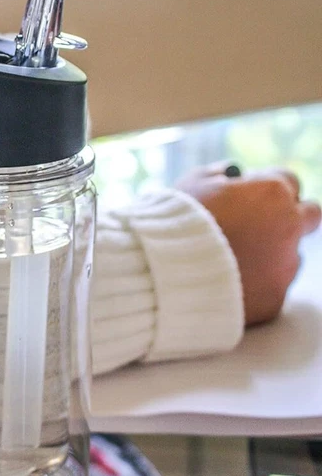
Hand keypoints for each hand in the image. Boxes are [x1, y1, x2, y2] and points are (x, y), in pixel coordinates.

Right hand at [176, 164, 321, 326]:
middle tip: (260, 223)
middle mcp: (289, 228)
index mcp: (272, 193)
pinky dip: (256, 284)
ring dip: (271, 254)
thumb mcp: (194, 182)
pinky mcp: (275, 300)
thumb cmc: (177, 223)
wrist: (167, 274)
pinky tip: (227, 282)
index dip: (268, 187)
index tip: (252, 195)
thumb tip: (231, 174)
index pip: (289, 181)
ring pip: (292, 256)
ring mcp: (285, 267)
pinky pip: (273, 287)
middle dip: (290, 217)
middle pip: (311, 216)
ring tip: (232, 260)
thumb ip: (220, 175)